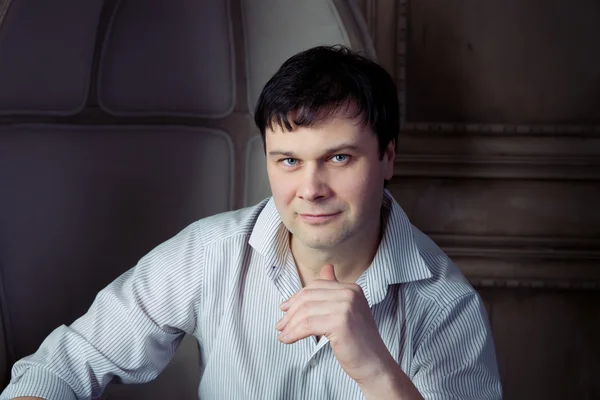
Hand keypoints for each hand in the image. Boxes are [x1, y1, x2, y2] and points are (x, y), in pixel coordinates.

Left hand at [275, 264, 396, 385]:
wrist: (374, 364)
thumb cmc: (358, 341)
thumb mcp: (346, 311)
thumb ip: (333, 290)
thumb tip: (326, 268)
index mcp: (352, 288)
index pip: (316, 286)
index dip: (297, 298)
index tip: (285, 309)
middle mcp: (350, 293)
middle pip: (309, 297)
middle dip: (291, 312)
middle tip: (280, 325)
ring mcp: (346, 307)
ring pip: (306, 311)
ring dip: (290, 324)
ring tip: (282, 334)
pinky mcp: (340, 323)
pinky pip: (307, 325)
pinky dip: (294, 333)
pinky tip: (288, 339)